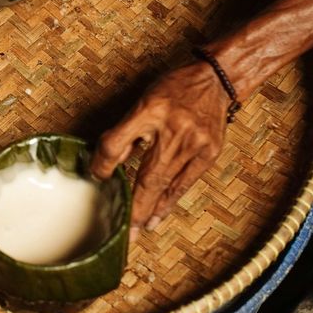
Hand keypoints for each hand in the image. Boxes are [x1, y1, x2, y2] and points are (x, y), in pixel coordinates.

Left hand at [90, 62, 229, 241]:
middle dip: (134, 207)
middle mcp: (173, 129)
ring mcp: (195, 144)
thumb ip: (124, 132)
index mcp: (149, 110)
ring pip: (167, 184)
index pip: (117, 143)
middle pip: (147, 175)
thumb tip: (106, 165)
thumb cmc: (174, 90)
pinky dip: (170, 201)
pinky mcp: (209, 153)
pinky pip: (185, 183)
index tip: (97, 177)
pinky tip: (158, 216)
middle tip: (123, 232)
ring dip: (151, 210)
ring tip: (138, 231)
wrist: (216, 79)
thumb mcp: (143, 102)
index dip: (103, 164)